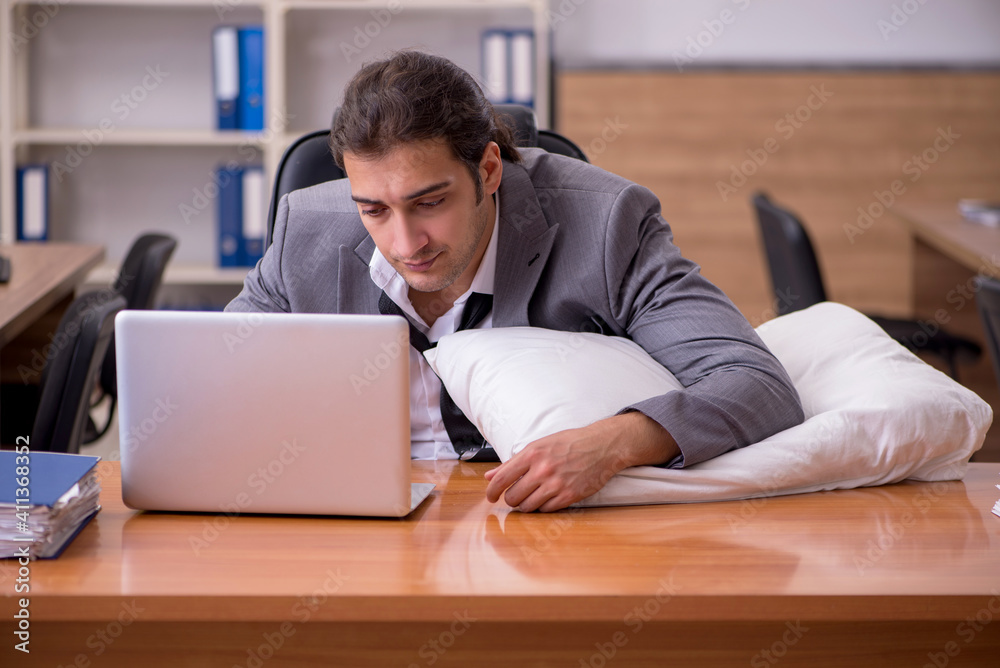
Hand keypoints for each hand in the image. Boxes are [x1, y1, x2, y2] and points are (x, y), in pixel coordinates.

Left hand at [483, 412, 678, 511]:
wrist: (602, 446)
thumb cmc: (570, 443)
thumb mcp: (539, 445)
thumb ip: (513, 462)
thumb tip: (489, 475)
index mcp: (532, 454)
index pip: (501, 478)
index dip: (491, 491)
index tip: (490, 497)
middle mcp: (542, 469)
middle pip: (512, 497)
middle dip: (511, 499)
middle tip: (517, 495)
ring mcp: (556, 484)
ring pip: (527, 507)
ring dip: (527, 504)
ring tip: (533, 496)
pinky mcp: (569, 495)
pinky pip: (546, 510)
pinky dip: (544, 507)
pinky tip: (548, 498)